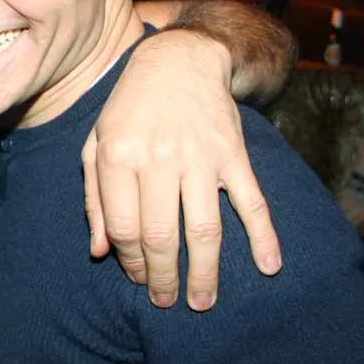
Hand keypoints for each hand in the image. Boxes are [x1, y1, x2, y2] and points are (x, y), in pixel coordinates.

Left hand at [82, 30, 281, 309]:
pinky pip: (252, 201)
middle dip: (163, 278)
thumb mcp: (95, 145)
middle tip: (166, 302)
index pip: (124, 227)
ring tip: (202, 302)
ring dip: (205, 273)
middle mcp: (159, 159)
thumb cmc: (128, 110)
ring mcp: (200, 158)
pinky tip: (269, 267)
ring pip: (204, 229)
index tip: (138, 278)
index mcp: (119, 157)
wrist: (178, 61)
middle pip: (161, 236)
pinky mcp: (233, 155)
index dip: (130, 261)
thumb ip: (94, 199)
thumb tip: (99, 252)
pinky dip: (263, 236)